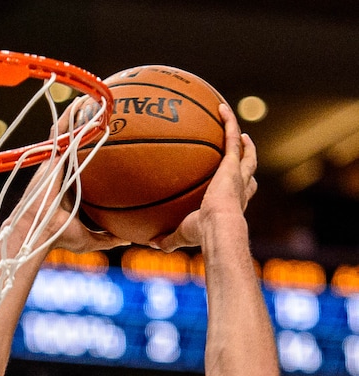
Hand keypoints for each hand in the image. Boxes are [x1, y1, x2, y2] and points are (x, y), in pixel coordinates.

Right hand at [11, 100, 128, 255]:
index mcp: (70, 186)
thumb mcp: (89, 239)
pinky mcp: (51, 157)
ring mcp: (55, 162)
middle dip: (86, 126)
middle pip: (76, 144)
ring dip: (79, 115)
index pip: (82, 165)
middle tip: (103, 112)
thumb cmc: (59, 237)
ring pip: (68, 133)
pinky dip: (70, 117)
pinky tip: (82, 102)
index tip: (106, 141)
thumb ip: (108, 237)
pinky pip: (61, 132)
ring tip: (93, 98)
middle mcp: (62, 170)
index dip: (92, 152)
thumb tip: (129, 239)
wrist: (39, 232)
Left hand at [149, 104, 256, 252]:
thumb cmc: (203, 234)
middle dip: (248, 159)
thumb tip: (151, 243)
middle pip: (249, 170)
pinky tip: (220, 108)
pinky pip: (230, 135)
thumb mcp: (182, 235)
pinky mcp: (231, 162)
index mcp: (233, 204)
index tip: (236, 180)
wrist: (217, 226)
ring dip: (241, 139)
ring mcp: (237, 174)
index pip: (241, 193)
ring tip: (235, 128)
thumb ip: (168, 239)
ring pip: (245, 152)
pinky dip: (228, 121)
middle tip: (242, 148)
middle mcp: (239, 188)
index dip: (242, 186)